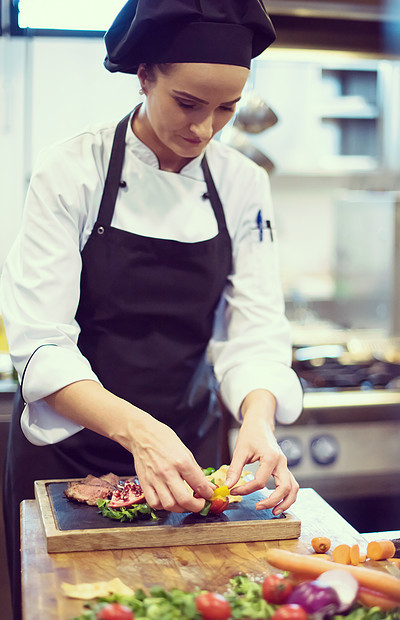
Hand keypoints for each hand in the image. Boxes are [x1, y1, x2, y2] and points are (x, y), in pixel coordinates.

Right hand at [129, 413, 214, 512]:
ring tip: (185, 503)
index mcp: (181, 462)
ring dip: (180, 508)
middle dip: (196, 506)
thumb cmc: (165, 440)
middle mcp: (168, 472)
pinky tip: (169, 500)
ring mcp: (155, 479)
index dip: (208, 494)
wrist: (142, 435)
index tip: (209, 495)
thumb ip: (196, 472)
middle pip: (184, 500)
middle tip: (200, 504)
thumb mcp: (186, 452)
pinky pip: (154, 503)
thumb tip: (208, 486)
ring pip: (169, 505)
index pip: (199, 485)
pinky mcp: (145, 483)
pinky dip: (163, 506)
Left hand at [225, 389, 298, 514]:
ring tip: (274, 512)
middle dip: (273, 501)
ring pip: (293, 488)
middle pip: (284, 487)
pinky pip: (291, 484)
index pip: (260, 481)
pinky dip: (287, 496)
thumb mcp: (240, 450)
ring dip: (286, 502)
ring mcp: (285, 465)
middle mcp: (282, 462)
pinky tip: (277, 503)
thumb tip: (228, 486)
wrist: (260, 423)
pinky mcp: (284, 468)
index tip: (234, 490)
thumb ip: (235, 469)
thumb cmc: (251, 434)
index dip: (246, 489)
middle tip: (258, 507)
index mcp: (271, 457)